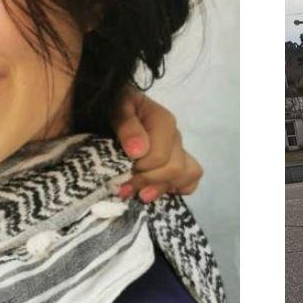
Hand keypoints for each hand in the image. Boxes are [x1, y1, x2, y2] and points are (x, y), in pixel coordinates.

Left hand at [111, 89, 202, 203]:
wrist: (112, 108)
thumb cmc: (113, 107)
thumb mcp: (115, 109)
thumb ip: (126, 126)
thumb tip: (138, 151)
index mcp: (163, 121)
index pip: (160, 157)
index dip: (141, 169)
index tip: (123, 170)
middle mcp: (175, 137)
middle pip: (175, 168)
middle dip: (148, 181)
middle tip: (125, 186)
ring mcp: (179, 150)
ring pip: (188, 174)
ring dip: (162, 188)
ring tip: (140, 194)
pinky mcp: (178, 162)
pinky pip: (191, 179)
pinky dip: (177, 188)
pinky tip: (156, 190)